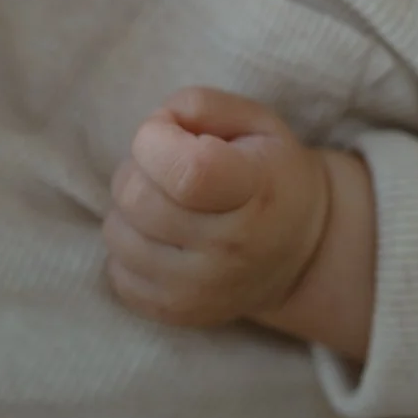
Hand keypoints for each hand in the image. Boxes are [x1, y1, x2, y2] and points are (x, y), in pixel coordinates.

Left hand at [104, 87, 330, 328]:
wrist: (301, 251)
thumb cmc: (269, 172)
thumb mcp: (255, 120)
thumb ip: (201, 106)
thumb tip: (155, 127)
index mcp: (256, 190)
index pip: (185, 172)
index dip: (157, 140)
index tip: (170, 132)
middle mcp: (229, 248)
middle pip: (137, 198)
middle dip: (139, 168)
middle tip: (167, 167)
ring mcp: (200, 289)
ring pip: (117, 235)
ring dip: (130, 209)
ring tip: (165, 203)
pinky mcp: (176, 312)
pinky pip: (117, 274)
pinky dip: (128, 248)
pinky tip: (161, 236)